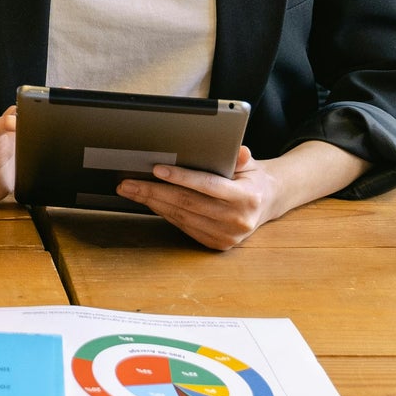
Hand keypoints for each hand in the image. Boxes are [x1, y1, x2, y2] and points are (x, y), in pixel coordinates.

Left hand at [116, 145, 281, 249]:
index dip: (181, 177)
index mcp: (247, 198)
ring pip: (181, 216)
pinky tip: (150, 202)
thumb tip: (239, 151)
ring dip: (152, 203)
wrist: (266, 203)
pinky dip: (164, 213)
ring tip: (132, 191)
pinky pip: (184, 226)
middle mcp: (237, 220)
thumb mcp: (250, 164)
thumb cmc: (251, 178)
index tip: (156, 169)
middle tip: (128, 183)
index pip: (208, 186)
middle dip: (153, 191)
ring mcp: (227, 236)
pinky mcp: (217, 244)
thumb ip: (241, 158)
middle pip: (187, 203)